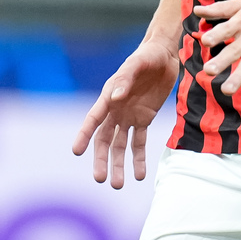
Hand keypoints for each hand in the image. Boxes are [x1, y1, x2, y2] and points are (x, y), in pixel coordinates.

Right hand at [72, 40, 177, 188]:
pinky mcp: (144, 119)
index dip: (84, 134)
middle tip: (100, 178)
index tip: (76, 151)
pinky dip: (139, 158)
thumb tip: (115, 97)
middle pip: (104, 139)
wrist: (164, 55)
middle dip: (101, 159)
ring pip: (120, 145)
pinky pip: (139, 142)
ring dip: (119, 164)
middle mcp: (115, 110)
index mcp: (109, 96)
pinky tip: (139, 175)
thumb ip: (126, 78)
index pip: (93, 119)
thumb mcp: (137, 64)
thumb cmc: (147, 56)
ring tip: (119, 184)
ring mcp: (129, 116)